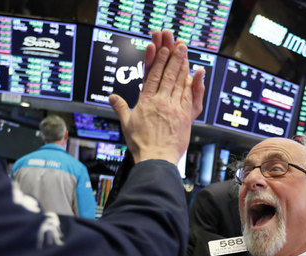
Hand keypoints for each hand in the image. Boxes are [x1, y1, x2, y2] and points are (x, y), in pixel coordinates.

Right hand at [109, 31, 204, 164]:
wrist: (156, 159)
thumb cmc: (141, 145)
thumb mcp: (127, 124)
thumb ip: (121, 108)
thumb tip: (113, 98)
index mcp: (145, 102)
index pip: (153, 76)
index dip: (158, 61)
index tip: (162, 49)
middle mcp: (160, 102)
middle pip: (168, 75)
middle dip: (173, 58)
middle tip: (178, 45)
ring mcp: (173, 108)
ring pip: (179, 83)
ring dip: (183, 66)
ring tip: (185, 53)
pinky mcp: (184, 116)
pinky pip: (188, 96)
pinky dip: (190, 83)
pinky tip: (193, 74)